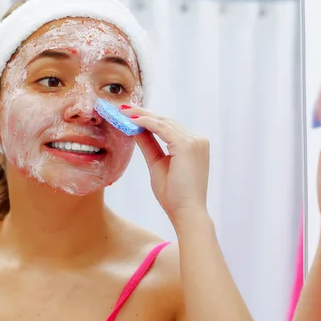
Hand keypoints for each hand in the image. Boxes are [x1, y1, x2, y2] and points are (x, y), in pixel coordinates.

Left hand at [121, 106, 209, 220]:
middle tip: (123, 108)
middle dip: (143, 113)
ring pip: (163, 122)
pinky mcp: (187, 145)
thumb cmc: (174, 195)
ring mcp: (195, 141)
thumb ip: (149, 145)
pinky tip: (131, 120)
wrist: (186, 213)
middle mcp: (197, 140)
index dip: (149, 119)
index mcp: (194, 145)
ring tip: (123, 112)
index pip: (168, 127)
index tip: (130, 114)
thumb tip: (135, 130)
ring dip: (142, 116)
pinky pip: (162, 128)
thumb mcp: (157, 164)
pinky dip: (146, 122)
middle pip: (166, 121)